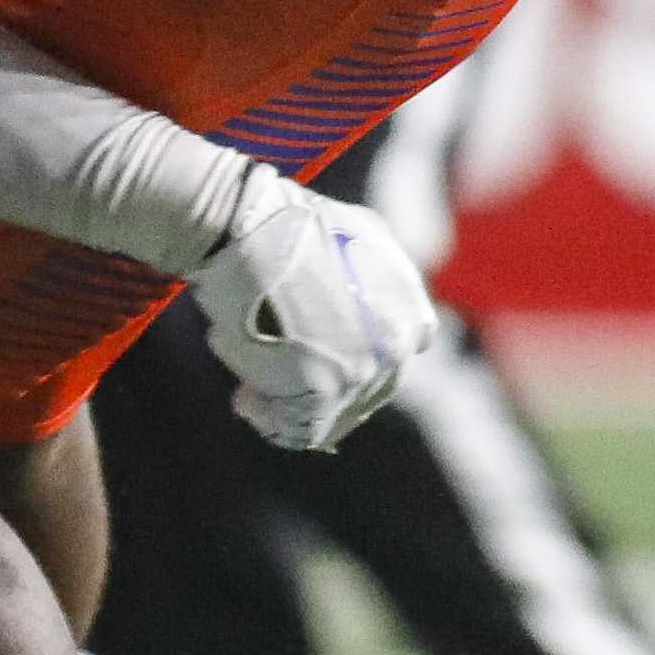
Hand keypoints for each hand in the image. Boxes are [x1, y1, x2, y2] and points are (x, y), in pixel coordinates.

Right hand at [190, 163, 438, 448]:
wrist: (248, 228)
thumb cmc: (284, 226)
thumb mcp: (358, 232)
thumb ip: (375, 274)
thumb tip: (362, 299)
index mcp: (409, 307)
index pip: (397, 355)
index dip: (357, 361)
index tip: (321, 357)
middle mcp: (397, 343)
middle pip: (368, 392)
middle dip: (322, 389)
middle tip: (275, 379)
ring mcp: (365, 370)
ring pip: (336, 414)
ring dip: (292, 405)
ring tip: (252, 393)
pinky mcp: (326, 390)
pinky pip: (303, 428)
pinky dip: (271, 419)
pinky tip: (244, 399)